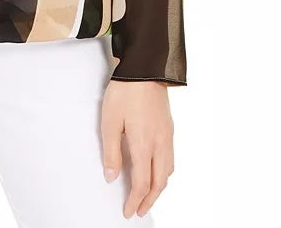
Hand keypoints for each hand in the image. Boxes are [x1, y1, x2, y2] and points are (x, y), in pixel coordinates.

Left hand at [101, 79, 173, 218]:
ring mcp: (167, 136)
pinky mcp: (169, 128)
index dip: (135, 200)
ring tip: (148, 196)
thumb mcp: (109, 121)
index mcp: (144, 144)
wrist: (145, 69)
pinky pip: (170, 159)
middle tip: (139, 211)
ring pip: (168, 172)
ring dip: (159, 188)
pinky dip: (164, 173)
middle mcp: (160, 144)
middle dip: (150, 201)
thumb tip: (111, 176)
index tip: (128, 211)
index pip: (142, 183)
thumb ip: (111, 151)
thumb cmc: (125, 92)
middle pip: (159, 182)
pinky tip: (157, 171)